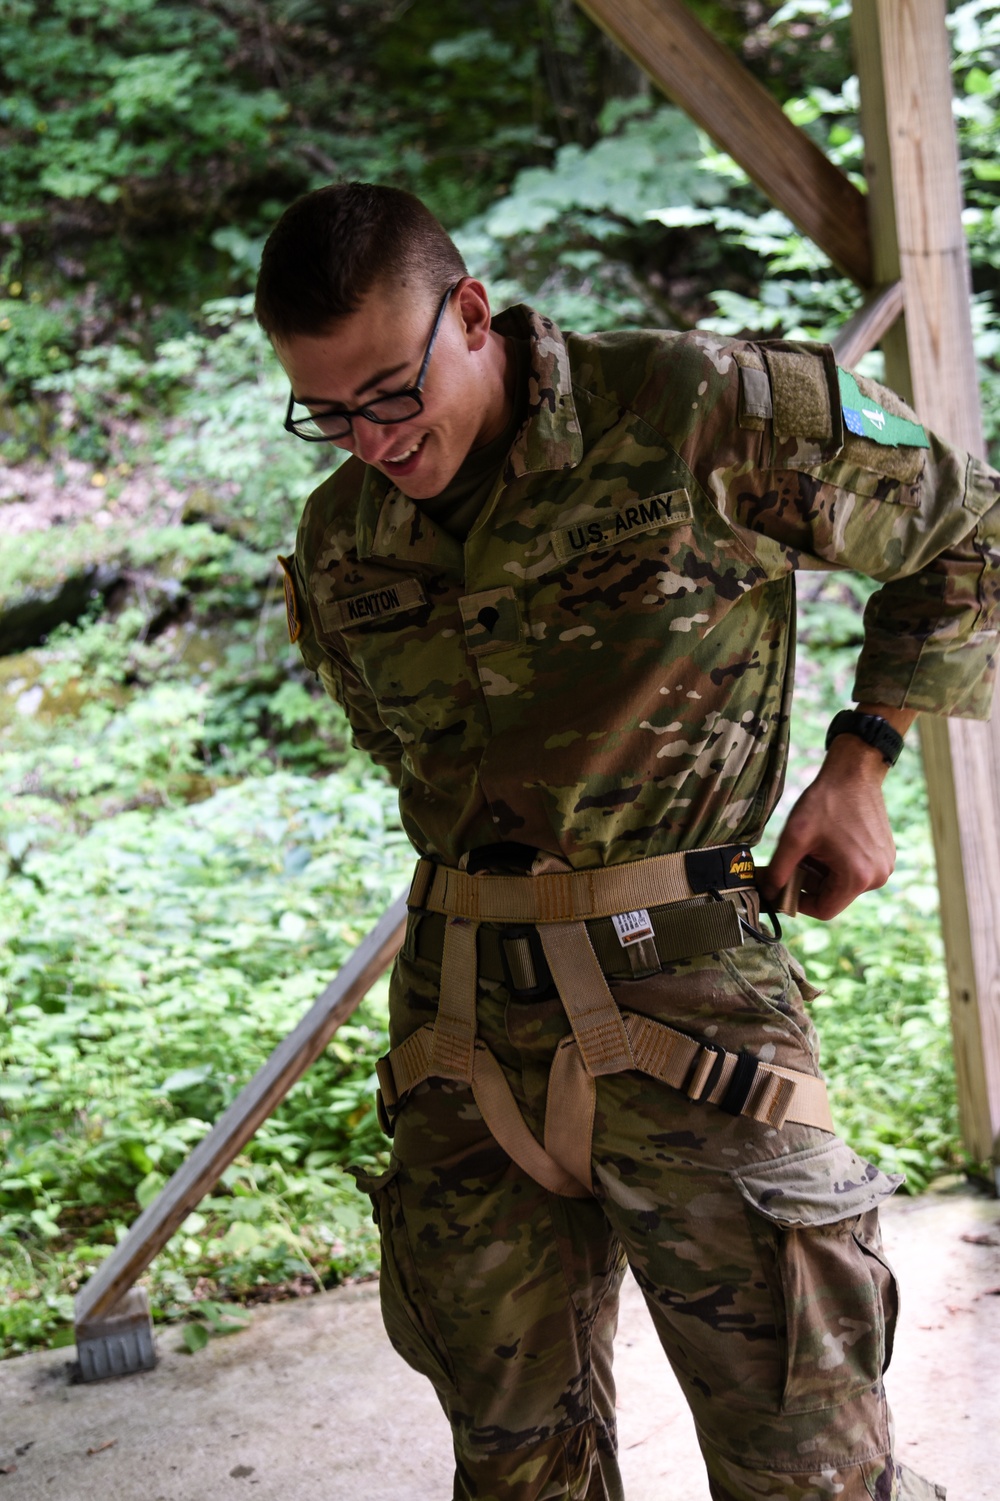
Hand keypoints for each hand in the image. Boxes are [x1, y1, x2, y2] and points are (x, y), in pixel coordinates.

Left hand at [760, 739, 896, 919]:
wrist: (854, 773)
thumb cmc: (826, 802)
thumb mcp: (795, 837)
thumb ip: (778, 870)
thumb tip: (767, 893)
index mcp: (858, 878)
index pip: (823, 910)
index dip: (798, 901)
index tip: (783, 884)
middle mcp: (878, 877)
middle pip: (833, 896)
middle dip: (809, 882)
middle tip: (795, 859)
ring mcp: (885, 866)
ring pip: (843, 884)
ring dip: (822, 872)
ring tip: (812, 846)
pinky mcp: (885, 855)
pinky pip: (855, 871)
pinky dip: (836, 863)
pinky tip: (828, 841)